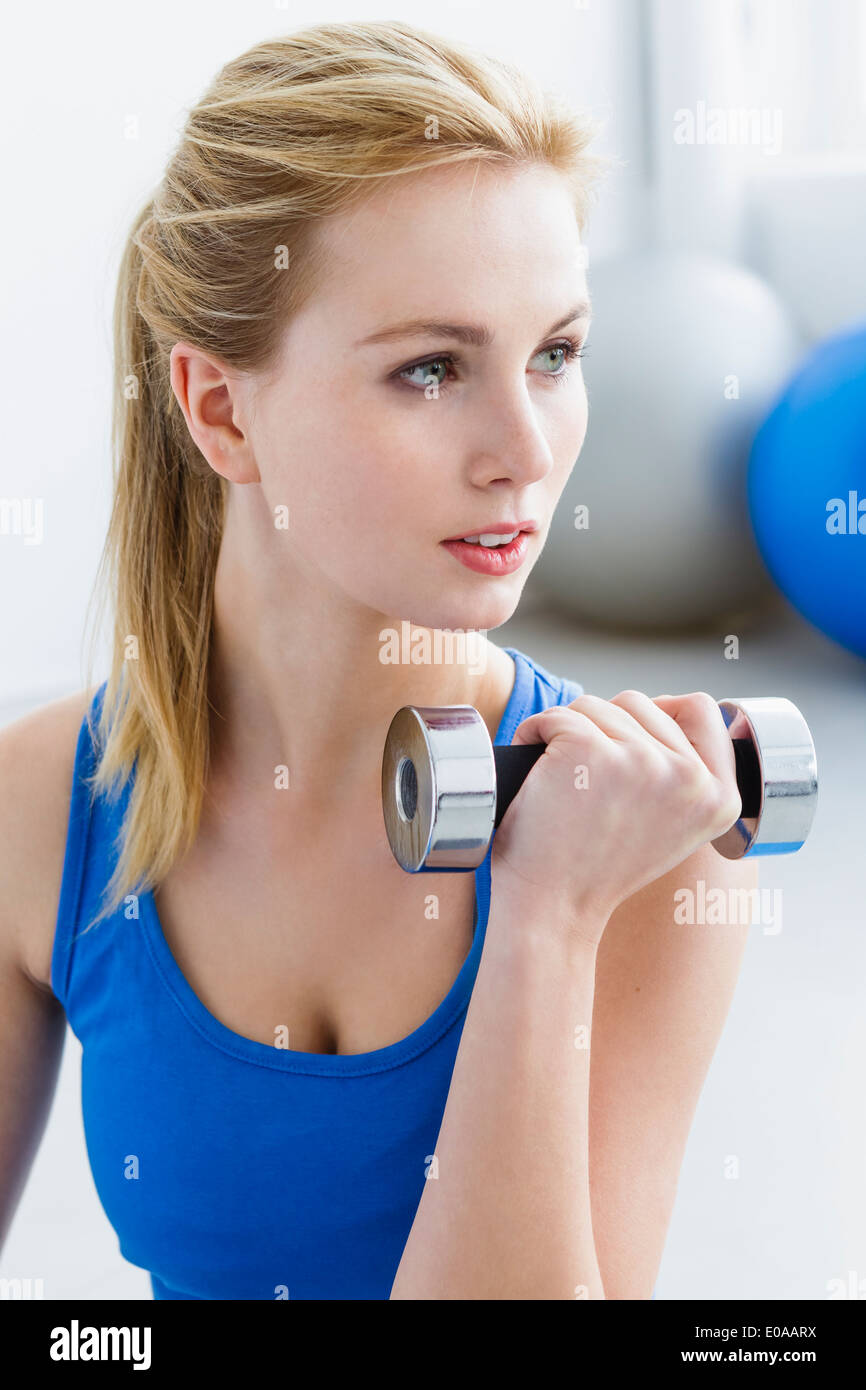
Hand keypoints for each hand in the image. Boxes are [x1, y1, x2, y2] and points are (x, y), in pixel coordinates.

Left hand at [490, 691, 741, 946]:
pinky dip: (533, 734)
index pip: (701, 709)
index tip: (627, 741)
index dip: (660, 712)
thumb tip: (668, 708)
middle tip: (587, 783)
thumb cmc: (597, 869)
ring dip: (568, 733)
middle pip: (639, 703)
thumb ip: (684, 774)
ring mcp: (639, 759)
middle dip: (605, 729)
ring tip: (564, 785)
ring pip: (594, 706)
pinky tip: (536, 775)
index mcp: (720, 798)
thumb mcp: (672, 826)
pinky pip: (554, 715)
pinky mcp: (586, 748)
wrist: (552, 910)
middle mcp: (687, 776)